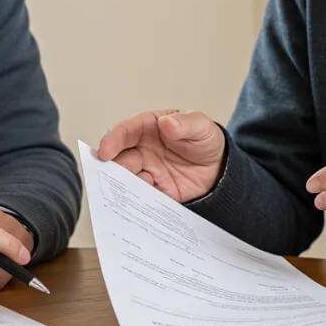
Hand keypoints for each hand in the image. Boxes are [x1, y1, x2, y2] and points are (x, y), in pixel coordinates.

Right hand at [97, 108, 224, 201]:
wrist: (220, 168)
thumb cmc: (206, 140)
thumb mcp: (201, 126)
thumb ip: (185, 123)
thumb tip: (166, 123)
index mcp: (148, 127)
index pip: (126, 132)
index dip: (113, 140)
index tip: (105, 152)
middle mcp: (142, 149)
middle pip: (120, 158)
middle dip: (113, 168)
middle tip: (109, 177)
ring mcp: (147, 170)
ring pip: (127, 179)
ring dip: (124, 185)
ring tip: (131, 191)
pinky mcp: (155, 190)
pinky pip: (142, 196)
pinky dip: (138, 200)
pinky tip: (142, 202)